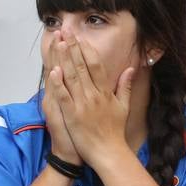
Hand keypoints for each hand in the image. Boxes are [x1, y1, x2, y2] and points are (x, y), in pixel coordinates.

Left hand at [48, 35, 134, 168]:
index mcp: (105, 92)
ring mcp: (83, 104)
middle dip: (73, 48)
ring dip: (64, 59)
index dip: (87, 50)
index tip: (80, 38)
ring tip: (59, 43)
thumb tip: (132, 68)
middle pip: (82, 67)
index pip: (96, 66)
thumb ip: (125, 86)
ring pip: (72, 77)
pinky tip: (53, 71)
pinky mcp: (73, 115)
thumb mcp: (124, 106)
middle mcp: (94, 95)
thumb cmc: (115, 132)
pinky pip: (64, 96)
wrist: (109, 152)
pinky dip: (58, 84)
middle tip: (66, 32)